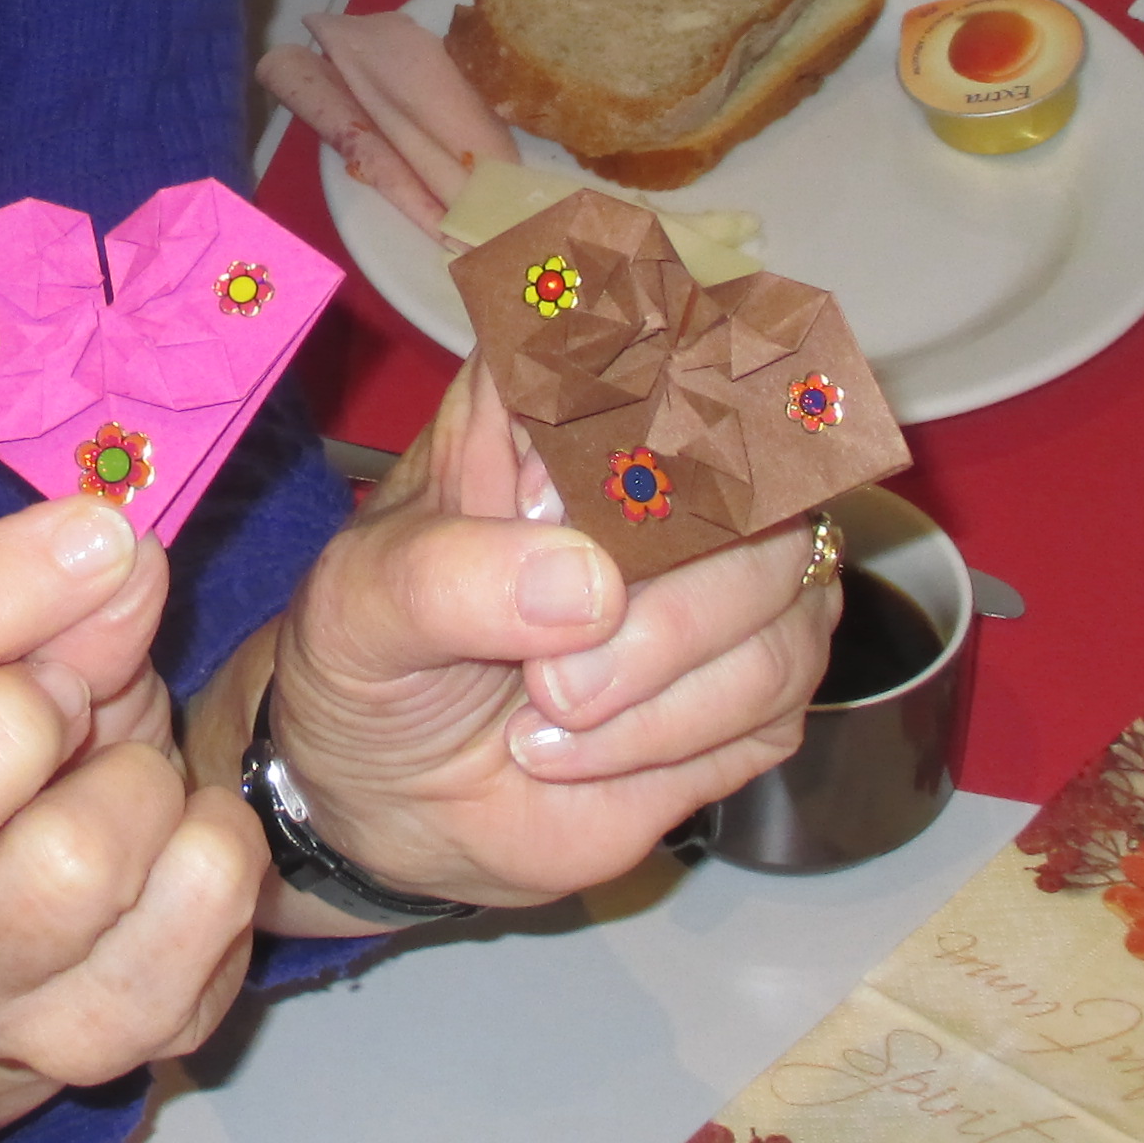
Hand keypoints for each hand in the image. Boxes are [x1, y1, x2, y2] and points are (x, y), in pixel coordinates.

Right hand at [0, 496, 267, 1142]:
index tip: (94, 530)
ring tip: (132, 774)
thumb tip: (116, 556)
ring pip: (73, 866)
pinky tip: (182, 844)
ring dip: (140, 783)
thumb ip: (40, 612)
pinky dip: (219, 849)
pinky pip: (197, 918)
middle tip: (78, 693)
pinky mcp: (88, 1048)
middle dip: (20, 720)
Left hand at [229, 361, 841, 923]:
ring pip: (781, 596)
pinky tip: (580, 751)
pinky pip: (774, 696)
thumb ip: (445, 577)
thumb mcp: (362, 605)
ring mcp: (724, 574)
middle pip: (754, 485)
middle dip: (660, 608)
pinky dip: (670, 739)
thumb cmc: (375, 663)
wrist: (392, 796)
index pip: (661, 346)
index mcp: (561, 404)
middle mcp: (665, 472)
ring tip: (546, 716)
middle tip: (547, 679)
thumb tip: (587, 587)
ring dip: (656, 686)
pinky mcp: (753, 679)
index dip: (644, 429)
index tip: (573, 517)